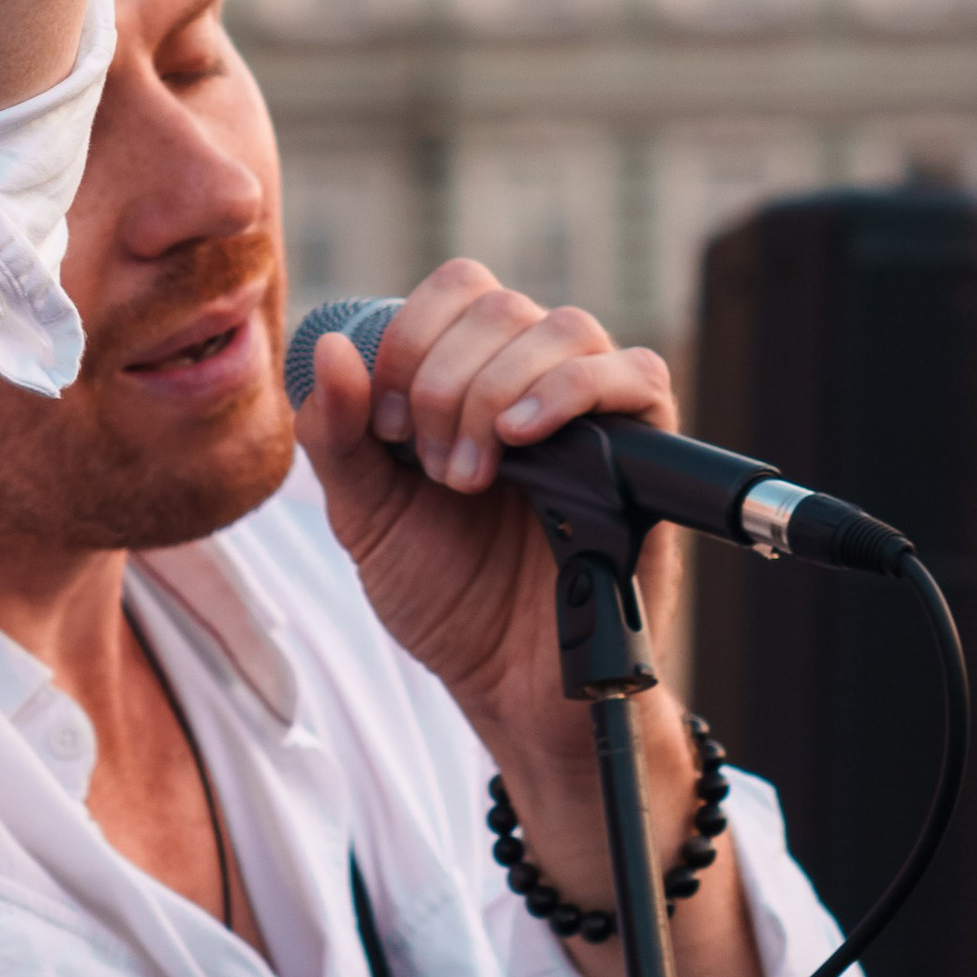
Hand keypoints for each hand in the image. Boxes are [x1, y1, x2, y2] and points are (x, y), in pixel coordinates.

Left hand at [296, 261, 680, 752]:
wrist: (508, 686)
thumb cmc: (446, 598)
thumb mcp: (366, 517)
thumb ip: (337, 436)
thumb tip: (328, 345)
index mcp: (474, 378)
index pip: (457, 290)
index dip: (411, 338)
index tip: (386, 427)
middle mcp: (538, 382)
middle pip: (503, 305)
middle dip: (445, 382)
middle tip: (432, 469)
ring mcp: (595, 414)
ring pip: (568, 328)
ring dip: (499, 390)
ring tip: (473, 475)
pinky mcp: (647, 455)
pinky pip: (639, 376)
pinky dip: (575, 390)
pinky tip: (524, 438)